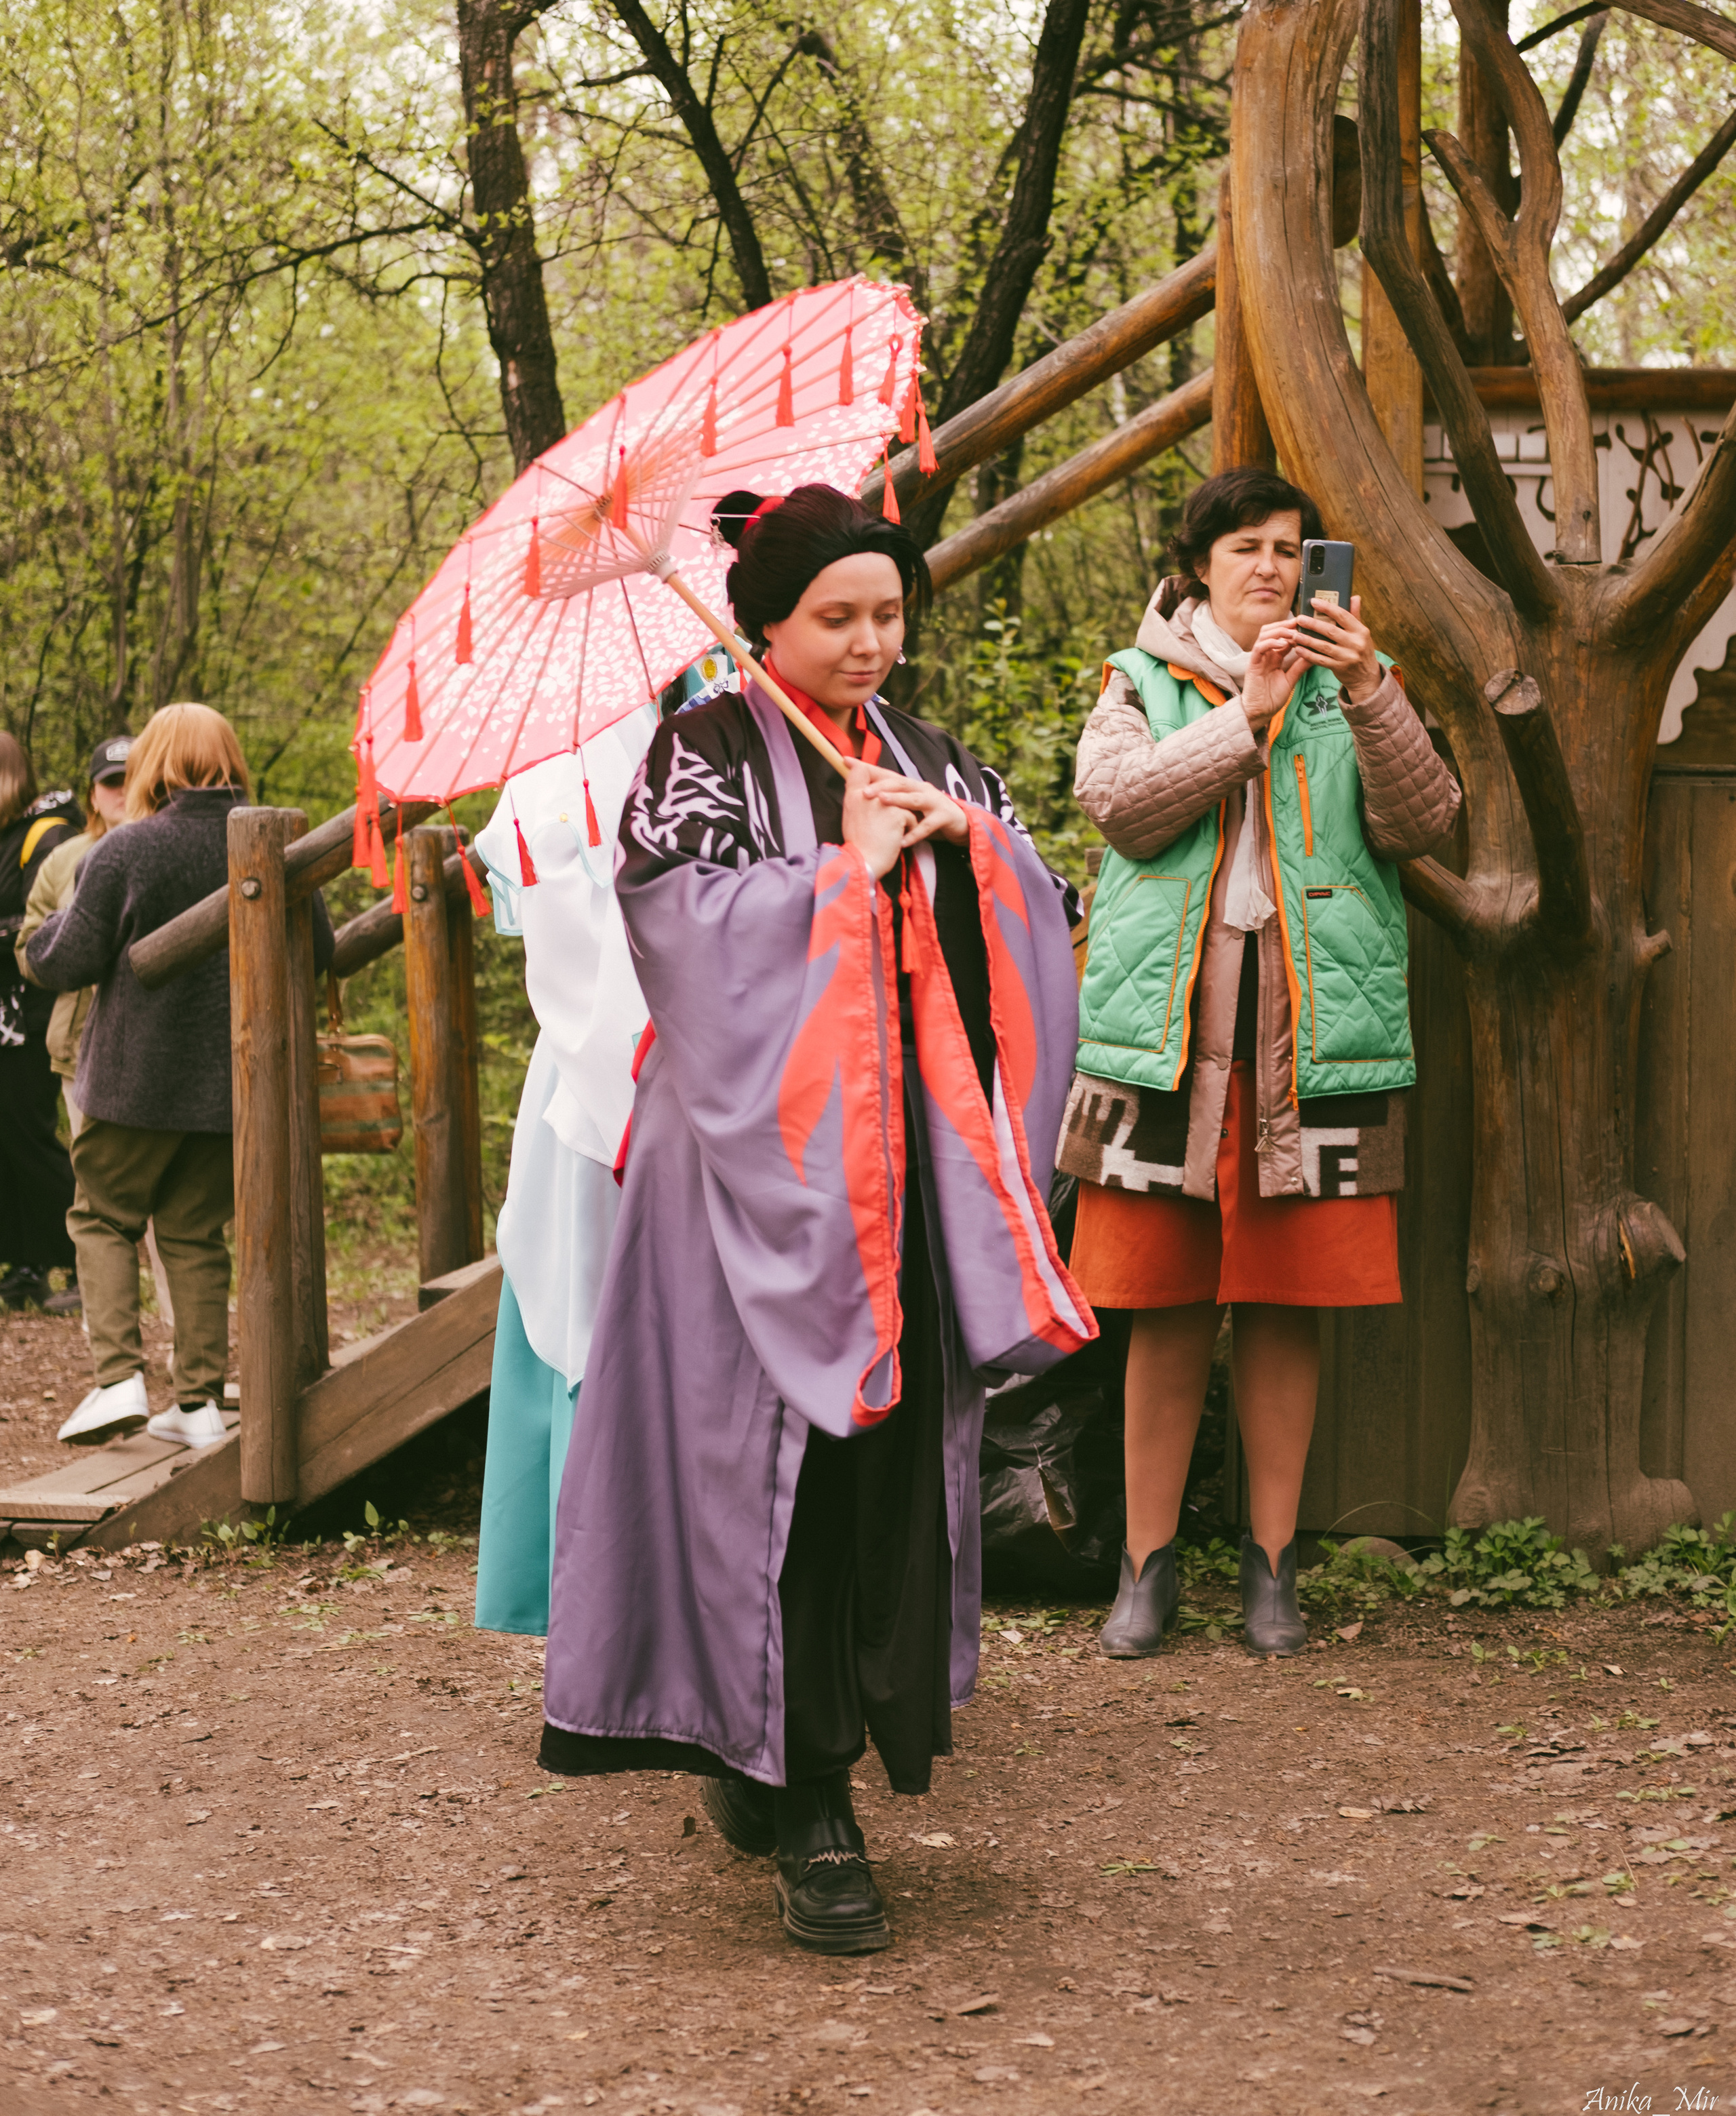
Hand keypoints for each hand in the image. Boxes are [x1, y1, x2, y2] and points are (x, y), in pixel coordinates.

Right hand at [842, 761, 913, 879]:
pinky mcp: (898, 814)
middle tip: (893, 804)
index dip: (862, 767)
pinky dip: (910, 829)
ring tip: (898, 827)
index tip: (855, 763)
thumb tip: (861, 789)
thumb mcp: (850, 818)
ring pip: (901, 801)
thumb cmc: (858, 845)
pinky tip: (901, 840)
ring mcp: (884, 803)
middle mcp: (867, 795)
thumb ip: (855, 800)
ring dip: (903, 814)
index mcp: (853, 796)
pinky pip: (911, 816)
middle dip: (891, 792)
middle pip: (883, 782)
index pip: (860, 771)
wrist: (864, 863)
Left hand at [861, 771, 970, 851]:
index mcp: (909, 785)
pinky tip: (903, 841)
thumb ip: (890, 799)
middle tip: (863, 792)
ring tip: (881, 802)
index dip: (867, 768)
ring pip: (914, 799)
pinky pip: (928, 826)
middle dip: (880, 785)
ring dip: (897, 800)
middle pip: (899, 783)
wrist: (960, 824)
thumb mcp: (908, 804)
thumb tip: (862, 792)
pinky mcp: (944, 817)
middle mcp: (920, 789)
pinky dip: (915, 834)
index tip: (845, 761)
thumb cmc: (928, 814)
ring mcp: (934, 801)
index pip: (886, 774)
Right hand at [1240, 619, 1306, 730]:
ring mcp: (1258, 658)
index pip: (1282, 636)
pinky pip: (1259, 648)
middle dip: (1286, 624)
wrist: (1259, 712)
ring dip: (1279, 631)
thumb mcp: (1290, 680)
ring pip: (1265, 635)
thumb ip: (1299, 667)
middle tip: (1300, 623)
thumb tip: (1314, 655)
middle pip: (1271, 630)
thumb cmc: (1272, 698)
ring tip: (1293, 633)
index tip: (1307, 625)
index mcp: (1274, 657)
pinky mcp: (1253, 664)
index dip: (1293, 629)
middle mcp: (1265, 655)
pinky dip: (1271, 642)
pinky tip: (1283, 644)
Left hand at [1292, 593, 1381, 702]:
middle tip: (1299, 618)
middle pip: (1331, 630)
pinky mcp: (1339, 668)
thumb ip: (1355, 616)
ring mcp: (1347, 657)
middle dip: (1313, 624)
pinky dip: (1308, 655)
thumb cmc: (1361, 650)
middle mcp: (1355, 643)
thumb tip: (1354, 597)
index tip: (1313, 602)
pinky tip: (1298, 649)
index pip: (1343, 615)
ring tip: (1295, 634)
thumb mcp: (1361, 633)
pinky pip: (1321, 660)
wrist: (1366, 676)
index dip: (1327, 608)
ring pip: (1323, 646)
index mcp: (1361, 631)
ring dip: (1307, 640)